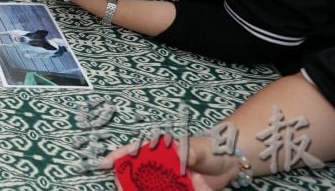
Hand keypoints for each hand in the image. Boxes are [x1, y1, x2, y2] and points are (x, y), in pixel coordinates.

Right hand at [102, 137, 236, 190]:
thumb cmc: (210, 148)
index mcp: (160, 150)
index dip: (117, 157)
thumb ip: (189, 151)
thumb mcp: (199, 148)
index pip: (134, 151)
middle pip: (137, 173)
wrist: (230, 162)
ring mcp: (168, 180)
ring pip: (148, 188)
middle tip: (120, 188)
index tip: (104, 164)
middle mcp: (160, 165)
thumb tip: (182, 155)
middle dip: (126, 181)